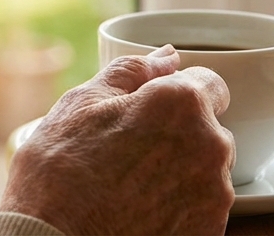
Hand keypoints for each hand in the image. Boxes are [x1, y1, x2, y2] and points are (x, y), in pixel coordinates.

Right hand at [0, 45, 234, 235]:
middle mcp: (211, 145)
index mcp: (180, 104)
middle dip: (178, 132)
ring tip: (130, 184)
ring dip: (180, 169)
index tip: (147, 110)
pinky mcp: (211, 231)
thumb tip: (166, 56)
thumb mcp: (80, 104)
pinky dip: (179, 205)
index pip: (208, 82)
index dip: (175, 92)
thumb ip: (131, 72)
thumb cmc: (58, 170)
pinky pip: (203, 206)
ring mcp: (215, 195)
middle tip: (127, 149)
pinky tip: (140, 209)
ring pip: (207, 168)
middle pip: (209, 127)